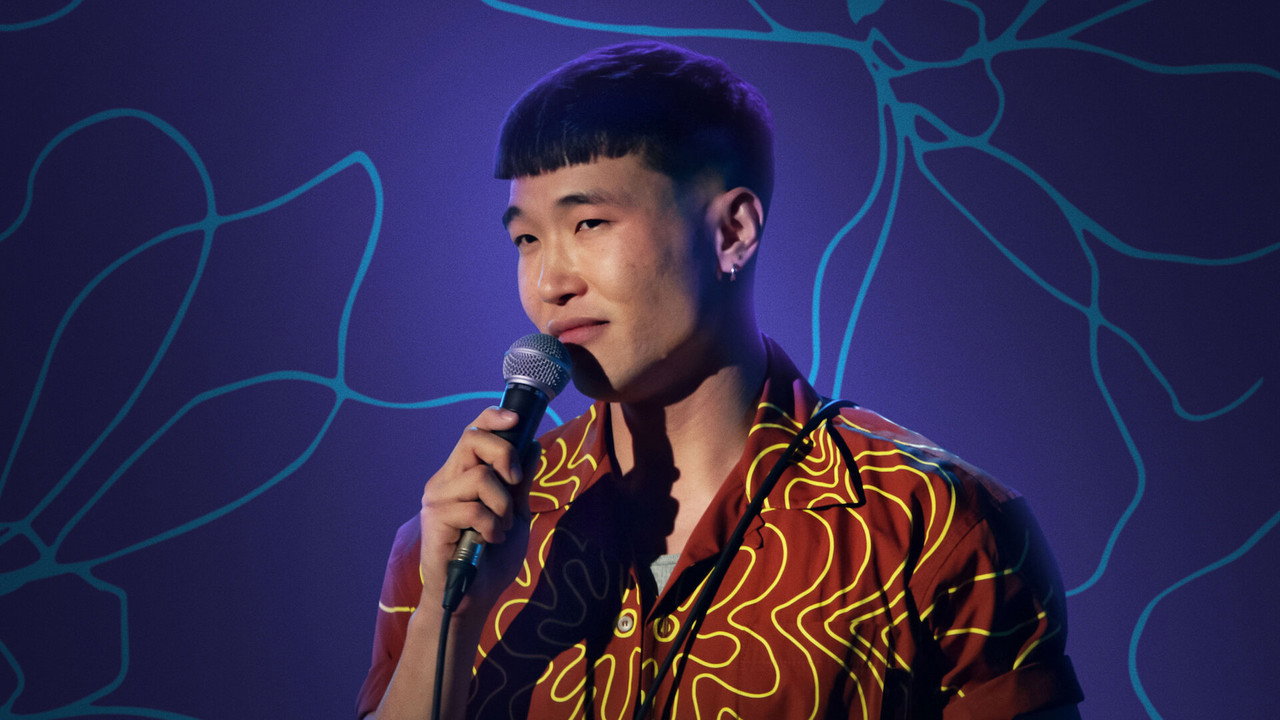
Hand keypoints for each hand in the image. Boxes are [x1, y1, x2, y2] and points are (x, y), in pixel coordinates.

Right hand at [417, 406, 535, 617]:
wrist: (473, 598)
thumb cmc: (492, 559)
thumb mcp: (516, 515)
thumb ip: (520, 483)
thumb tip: (533, 446)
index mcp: (464, 475)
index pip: (473, 432)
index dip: (492, 418)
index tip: (517, 419)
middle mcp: (446, 480)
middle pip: (473, 439)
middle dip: (504, 455)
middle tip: (514, 483)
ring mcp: (438, 498)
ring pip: (480, 476)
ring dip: (502, 506)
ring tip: (500, 528)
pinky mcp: (435, 518)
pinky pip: (475, 508)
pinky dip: (492, 527)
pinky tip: (488, 542)